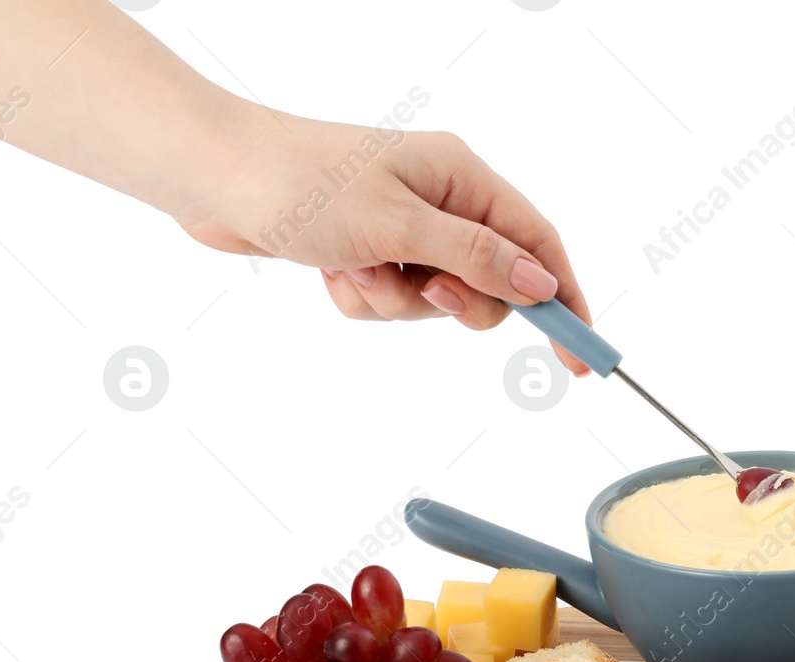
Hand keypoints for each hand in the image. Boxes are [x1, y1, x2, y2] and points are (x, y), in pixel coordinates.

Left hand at [180, 111, 592, 373]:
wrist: (212, 176)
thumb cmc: (301, 183)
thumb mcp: (401, 225)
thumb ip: (477, 258)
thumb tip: (540, 286)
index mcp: (461, 177)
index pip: (538, 244)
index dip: (565, 299)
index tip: (581, 353)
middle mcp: (439, 200)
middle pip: (490, 282)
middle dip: (454, 302)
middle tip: (425, 292)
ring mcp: (402, 228)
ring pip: (434, 300)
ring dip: (395, 301)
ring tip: (353, 267)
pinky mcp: (367, 251)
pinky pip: (390, 301)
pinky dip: (363, 298)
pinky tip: (330, 271)